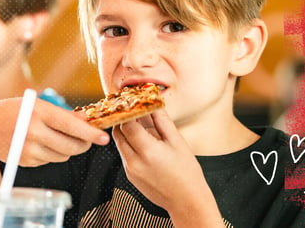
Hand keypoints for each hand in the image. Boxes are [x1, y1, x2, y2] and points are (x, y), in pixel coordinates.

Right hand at [0, 98, 109, 166]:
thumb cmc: (14, 111)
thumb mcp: (38, 105)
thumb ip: (63, 115)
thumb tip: (88, 121)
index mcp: (39, 113)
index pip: (71, 126)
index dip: (90, 133)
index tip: (103, 138)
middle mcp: (33, 132)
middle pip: (71, 146)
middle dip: (83, 144)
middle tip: (87, 140)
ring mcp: (28, 149)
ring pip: (63, 156)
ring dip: (68, 149)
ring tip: (59, 138)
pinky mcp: (25, 161)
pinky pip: (50, 161)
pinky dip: (52, 154)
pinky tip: (42, 144)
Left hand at [113, 110, 223, 225]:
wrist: (186, 201)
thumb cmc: (186, 171)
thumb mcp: (177, 141)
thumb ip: (162, 121)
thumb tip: (153, 103)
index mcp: (147, 151)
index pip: (127, 124)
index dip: (129, 111)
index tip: (134, 103)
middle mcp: (134, 161)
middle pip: (118, 132)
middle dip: (124, 120)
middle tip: (134, 111)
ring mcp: (130, 170)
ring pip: (120, 143)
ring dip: (126, 132)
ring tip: (141, 126)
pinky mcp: (130, 176)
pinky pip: (124, 154)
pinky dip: (130, 145)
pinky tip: (144, 143)